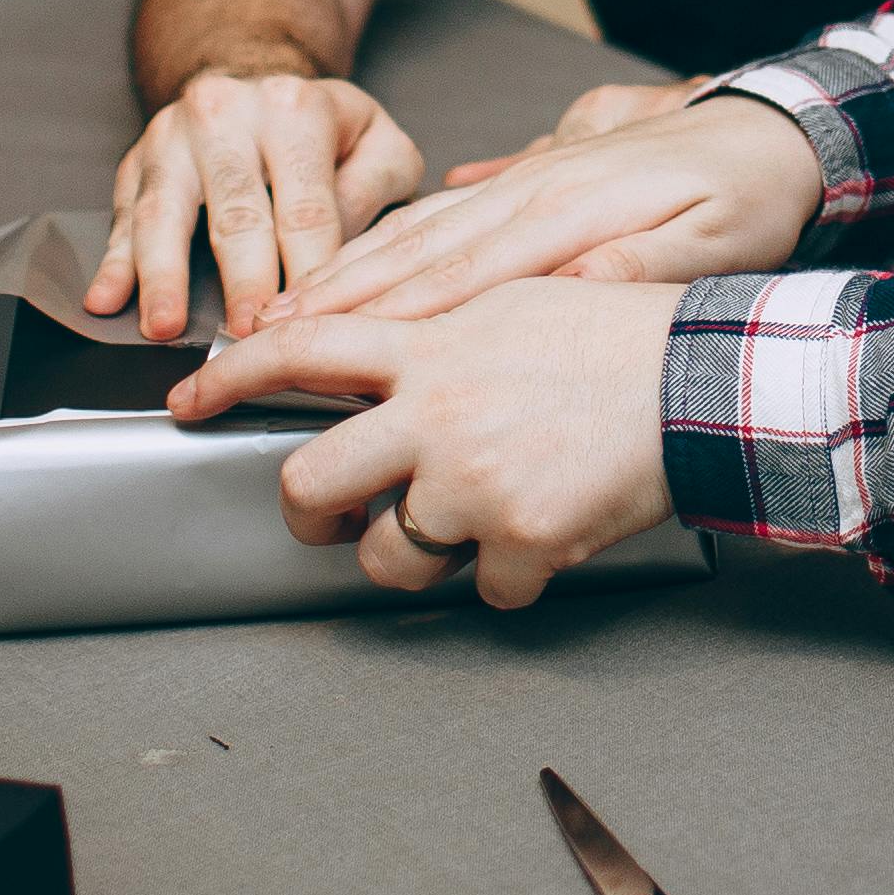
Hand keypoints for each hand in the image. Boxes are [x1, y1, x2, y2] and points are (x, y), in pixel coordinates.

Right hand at [92, 70, 426, 337]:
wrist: (254, 75)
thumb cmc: (322, 128)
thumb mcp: (379, 141)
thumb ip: (377, 193)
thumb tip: (351, 262)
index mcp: (296, 112)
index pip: (305, 209)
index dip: (305, 273)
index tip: (305, 325)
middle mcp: (229, 115)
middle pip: (235, 214)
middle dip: (240, 283)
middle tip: (244, 336)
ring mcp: (174, 136)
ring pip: (165, 212)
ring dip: (164, 276)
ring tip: (164, 326)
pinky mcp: (137, 159)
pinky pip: (123, 216)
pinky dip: (113, 262)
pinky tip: (106, 299)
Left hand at [172, 278, 687, 609]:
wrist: (702, 382)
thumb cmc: (619, 339)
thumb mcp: (510, 304)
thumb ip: (434, 333)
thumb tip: (377, 357)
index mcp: (430, 346)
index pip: (300, 350)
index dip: (231, 375)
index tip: (191, 398)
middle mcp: (435, 415)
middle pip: (308, 485)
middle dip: (311, 515)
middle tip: (336, 518)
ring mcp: (473, 483)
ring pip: (388, 559)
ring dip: (416, 557)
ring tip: (469, 525)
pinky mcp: (521, 540)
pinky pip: (484, 590)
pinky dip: (511, 574)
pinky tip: (546, 531)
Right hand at [291, 93, 826, 325]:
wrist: (766, 131)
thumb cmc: (745, 199)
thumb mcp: (713, 245)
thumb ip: (634, 272)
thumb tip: (567, 298)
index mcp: (571, 209)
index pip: (462, 271)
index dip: (387, 313)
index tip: (320, 347)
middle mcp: (535, 188)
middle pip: (418, 249)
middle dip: (337, 294)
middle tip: (265, 335)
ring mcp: (529, 178)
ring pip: (421, 227)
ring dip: (350, 268)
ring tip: (287, 305)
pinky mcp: (533, 177)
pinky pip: (447, 211)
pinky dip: (393, 238)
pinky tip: (358, 262)